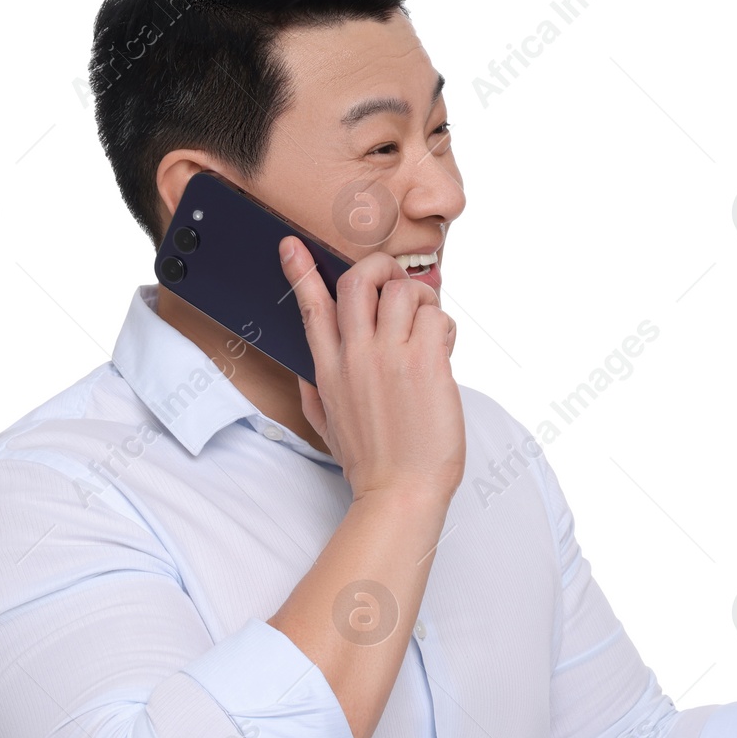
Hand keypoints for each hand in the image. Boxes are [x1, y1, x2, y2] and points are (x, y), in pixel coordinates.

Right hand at [281, 238, 464, 504]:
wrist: (400, 492)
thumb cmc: (371, 463)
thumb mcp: (327, 423)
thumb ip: (314, 388)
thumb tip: (309, 364)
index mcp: (327, 369)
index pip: (310, 307)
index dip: (300, 271)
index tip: (292, 245)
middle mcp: (355, 356)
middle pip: (359, 280)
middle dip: (381, 268)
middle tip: (399, 283)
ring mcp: (389, 357)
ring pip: (404, 291)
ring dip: (422, 301)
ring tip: (429, 328)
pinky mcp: (425, 363)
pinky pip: (437, 316)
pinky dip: (445, 326)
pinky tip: (444, 351)